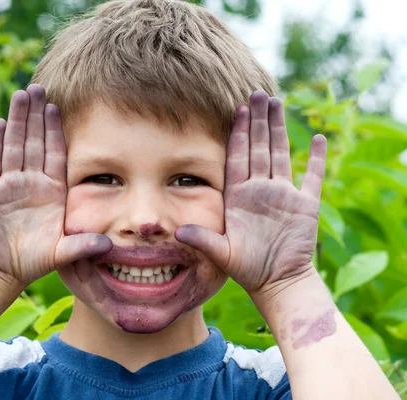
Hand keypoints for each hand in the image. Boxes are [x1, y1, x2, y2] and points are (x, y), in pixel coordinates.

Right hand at [0, 84, 111, 287]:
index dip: (55, 130)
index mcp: (51, 190)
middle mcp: (31, 182)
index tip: (56, 107)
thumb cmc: (35, 260)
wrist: (2, 270)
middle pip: (34, 142)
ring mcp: (8, 184)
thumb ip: (82, 246)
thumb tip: (109, 244)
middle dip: (35, 115)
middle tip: (37, 87)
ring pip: (14, 146)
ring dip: (17, 121)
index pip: (55, 153)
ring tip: (20, 95)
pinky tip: (0, 124)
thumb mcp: (61, 253)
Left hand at [175, 91, 326, 296]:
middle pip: (259, 147)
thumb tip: (177, 231)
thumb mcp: (222, 253)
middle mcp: (260, 189)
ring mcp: (284, 195)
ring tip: (278, 102)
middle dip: (258, 120)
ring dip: (280, 129)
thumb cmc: (247, 269)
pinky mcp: (305, 205)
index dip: (238, 133)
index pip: (238, 156)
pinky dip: (316, 160)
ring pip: (281, 154)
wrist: (276, 283)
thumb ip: (202, 239)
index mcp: (239, 195)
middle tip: (258, 92)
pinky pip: (312, 177)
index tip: (237, 109)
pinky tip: (318, 140)